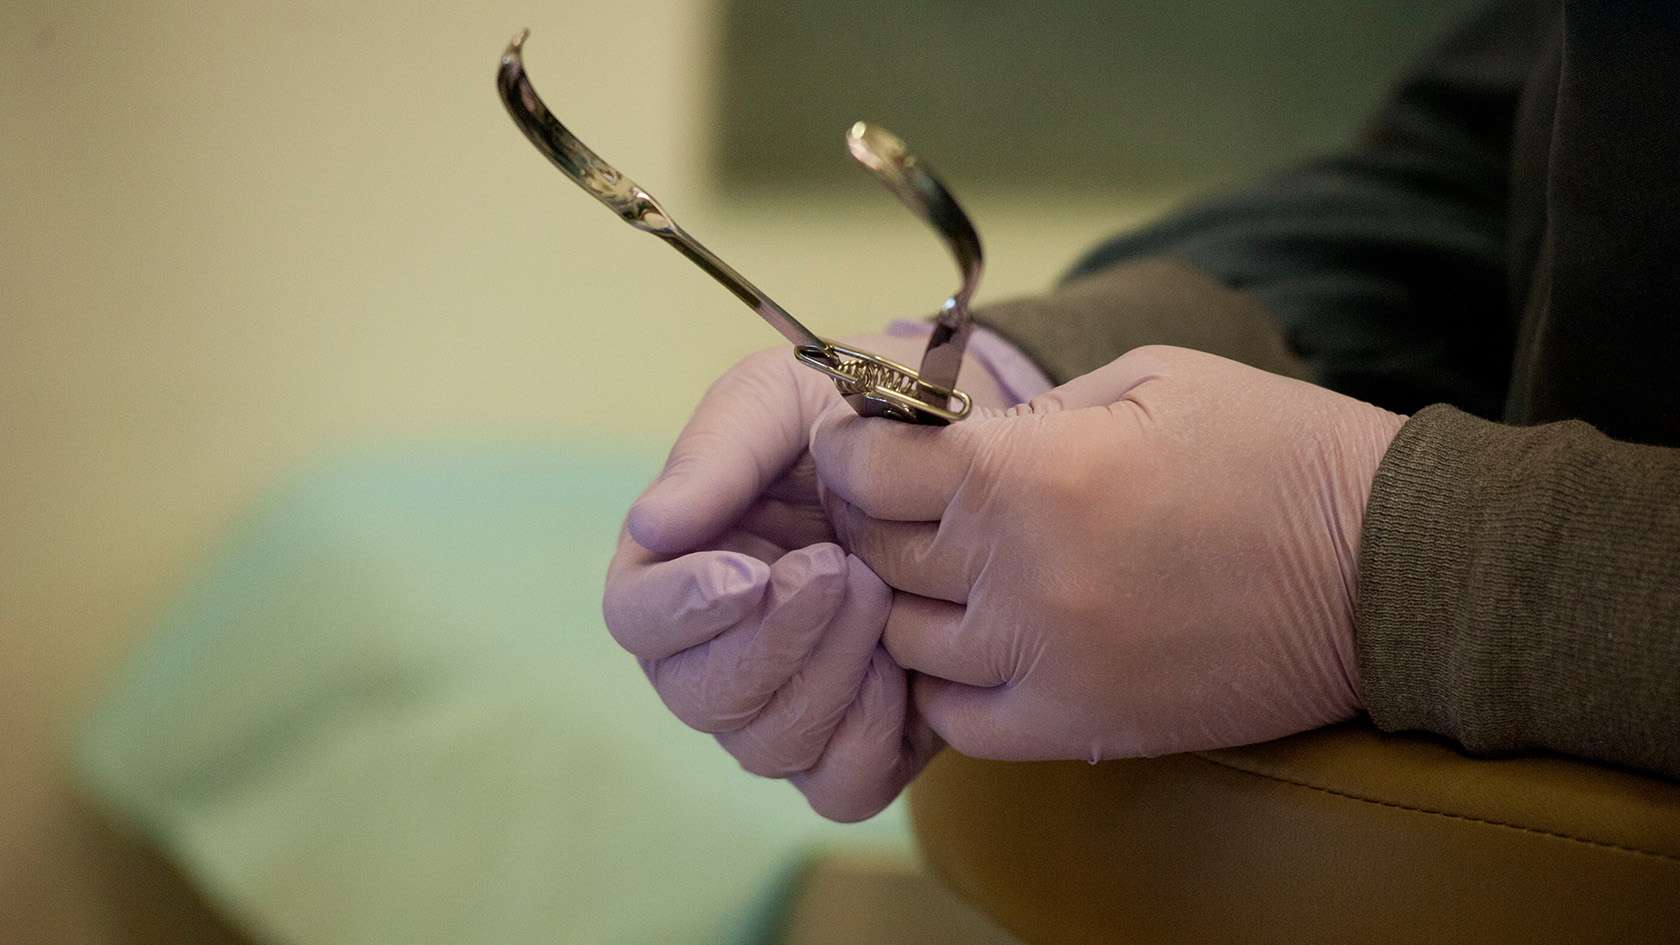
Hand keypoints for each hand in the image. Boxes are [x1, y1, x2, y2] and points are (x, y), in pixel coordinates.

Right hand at [603, 330, 1012, 819]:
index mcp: (678, 569)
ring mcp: (784, 705)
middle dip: (771, 640)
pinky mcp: (858, 741)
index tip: (748, 574)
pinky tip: (905, 658)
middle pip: (697, 696)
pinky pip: (843, 783)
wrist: (955, 452)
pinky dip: (872, 731)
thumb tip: (649, 528)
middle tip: (839, 568)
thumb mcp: (782, 401)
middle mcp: (717, 650)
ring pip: (768, 747)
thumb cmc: (848, 419)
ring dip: (827, 674)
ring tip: (879, 588)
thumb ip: (717, 454)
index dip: (681, 608)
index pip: (636, 619)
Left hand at [810, 345, 1403, 760]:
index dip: (851, 448)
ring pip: (906, 640)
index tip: (858, 442)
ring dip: (912, 600)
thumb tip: (960, 439)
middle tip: (906, 498)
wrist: (1386, 567)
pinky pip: (958, 722)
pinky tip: (981, 645)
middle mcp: (1020, 576)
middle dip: (880, 517)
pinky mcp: (1084, 725)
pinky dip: (951, 683)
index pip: (870, 469)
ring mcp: (1048, 662)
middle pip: (879, 554)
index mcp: (1031, 474)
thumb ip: (1036, 410)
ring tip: (952, 571)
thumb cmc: (1276, 451)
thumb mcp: (1150, 378)